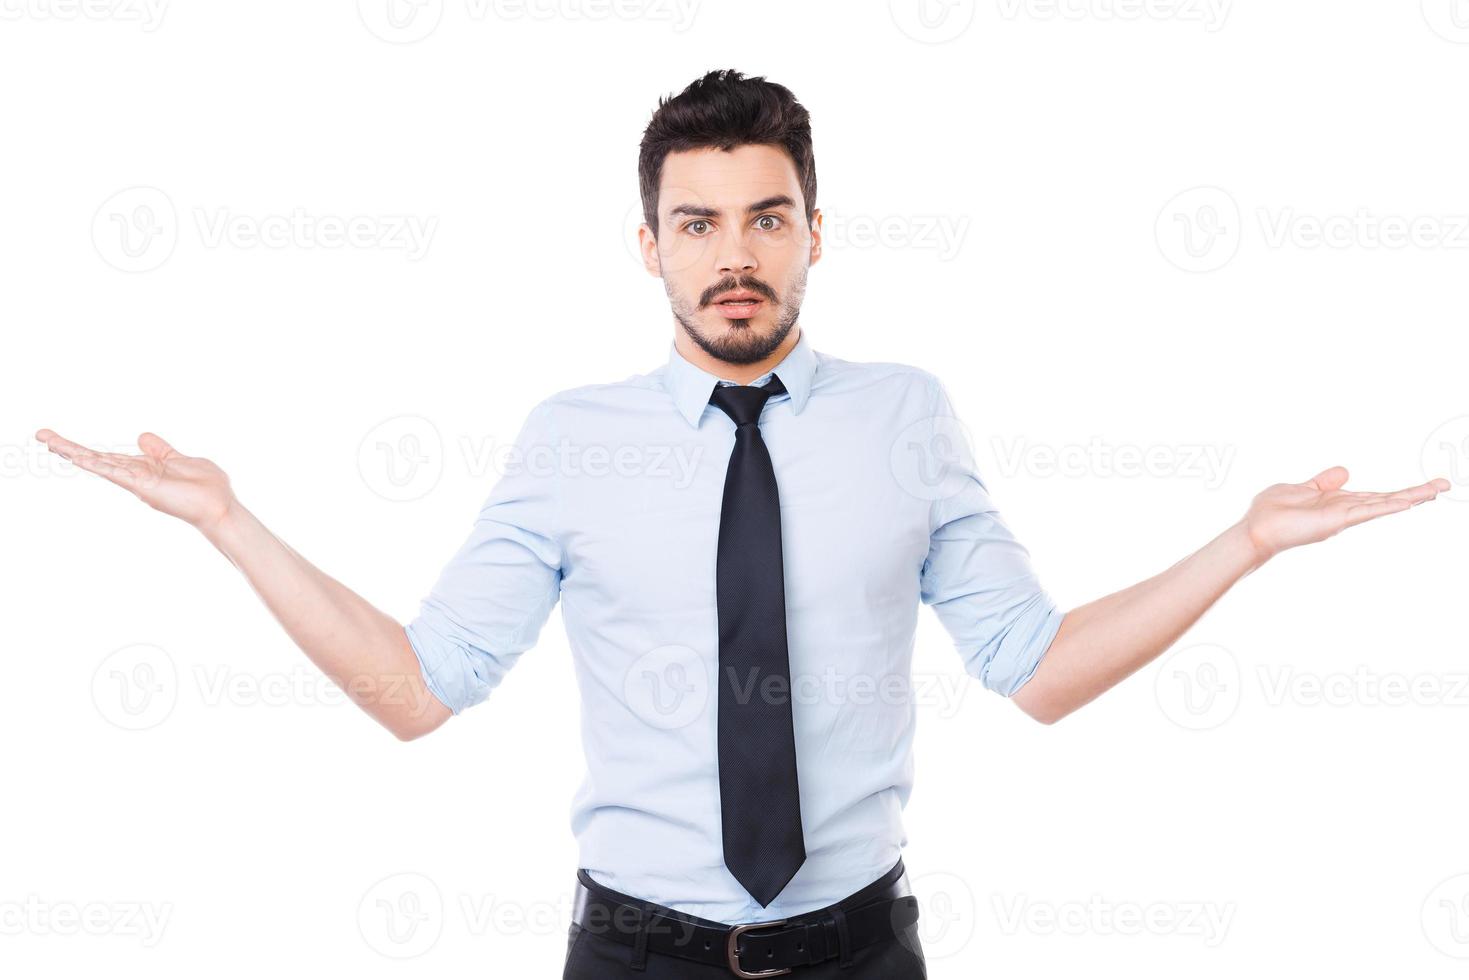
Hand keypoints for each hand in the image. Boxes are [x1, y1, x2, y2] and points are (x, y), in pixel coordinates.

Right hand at [35, 429, 236, 532]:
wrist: (221, 507)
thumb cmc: (207, 488)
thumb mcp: (181, 459)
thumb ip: (160, 450)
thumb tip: (142, 436)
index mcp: (143, 468)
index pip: (108, 457)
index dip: (86, 449)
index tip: (61, 441)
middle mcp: (135, 476)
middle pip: (97, 459)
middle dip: (69, 447)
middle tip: (41, 435)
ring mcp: (137, 481)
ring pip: (99, 463)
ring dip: (73, 451)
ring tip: (47, 439)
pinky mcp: (143, 486)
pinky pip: (116, 473)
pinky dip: (96, 464)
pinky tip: (76, 456)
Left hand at [1240, 465, 1449, 562]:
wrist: (1256, 530)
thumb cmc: (1271, 512)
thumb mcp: (1301, 487)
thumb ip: (1324, 481)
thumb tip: (1346, 471)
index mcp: (1338, 502)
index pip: (1374, 495)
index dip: (1398, 491)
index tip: (1423, 487)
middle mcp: (1345, 510)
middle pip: (1386, 499)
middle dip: (1415, 493)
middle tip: (1444, 485)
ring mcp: (1343, 516)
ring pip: (1383, 504)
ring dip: (1410, 497)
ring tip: (1437, 490)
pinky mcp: (1336, 520)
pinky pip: (1367, 510)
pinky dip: (1386, 505)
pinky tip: (1407, 501)